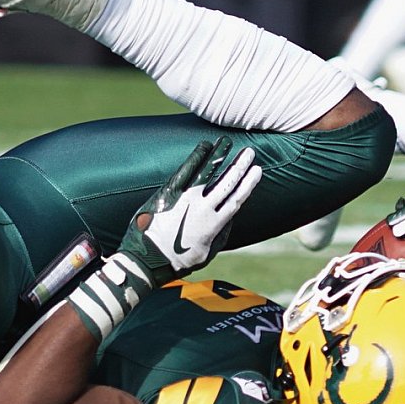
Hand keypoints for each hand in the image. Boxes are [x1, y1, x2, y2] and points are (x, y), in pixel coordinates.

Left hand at [120, 138, 261, 283]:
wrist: (147, 260)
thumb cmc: (176, 261)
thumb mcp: (206, 254)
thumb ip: (220, 235)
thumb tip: (230, 218)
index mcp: (214, 225)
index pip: (236, 199)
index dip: (248, 184)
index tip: (257, 170)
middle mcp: (203, 209)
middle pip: (227, 183)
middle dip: (240, 166)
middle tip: (250, 152)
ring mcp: (186, 198)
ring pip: (208, 172)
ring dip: (220, 155)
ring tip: (228, 142)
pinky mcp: (169, 192)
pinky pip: (186, 170)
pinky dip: (197, 157)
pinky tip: (205, 146)